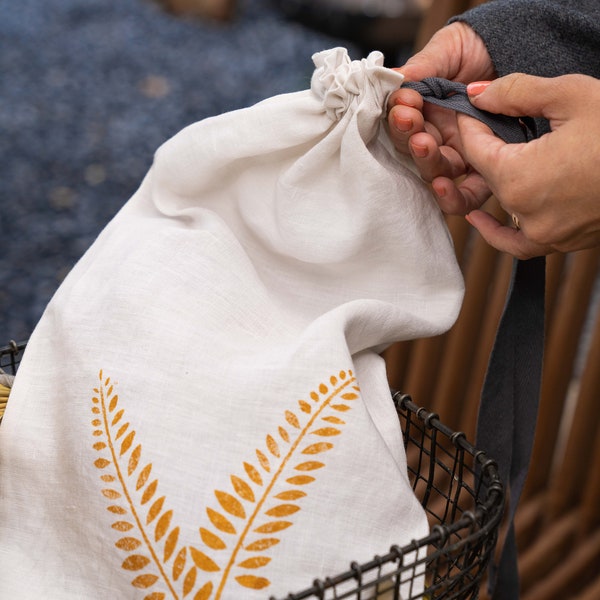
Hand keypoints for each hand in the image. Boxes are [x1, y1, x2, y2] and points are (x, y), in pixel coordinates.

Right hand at [387, 22, 494, 200]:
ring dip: (426, 161)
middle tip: (409, 119)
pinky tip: (443, 187)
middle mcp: (441, 139)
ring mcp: (463, 156)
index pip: (404, 128)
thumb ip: (422, 67)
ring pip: (437, 173)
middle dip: (408, 137)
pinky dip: (453, 197)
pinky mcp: (487, 170)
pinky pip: (469, 194)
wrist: (518, 45)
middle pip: (416, 154)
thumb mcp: (447, 50)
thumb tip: (392, 78)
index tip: (402, 102)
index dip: (399, 120)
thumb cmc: (478, 48)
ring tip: (424, 143)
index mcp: (425, 115)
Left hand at [456, 73, 599, 257]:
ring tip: (487, 160)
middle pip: (486, 176)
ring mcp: (544, 232)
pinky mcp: (562, 242)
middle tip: (485, 123)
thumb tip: (478, 95)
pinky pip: (518, 244)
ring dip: (491, 183)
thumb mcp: (572, 95)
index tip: (469, 108)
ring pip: (500, 206)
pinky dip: (499, 233)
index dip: (469, 124)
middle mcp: (525, 211)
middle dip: (483, 148)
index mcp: (519, 177)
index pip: (474, 149)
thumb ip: (517, 92)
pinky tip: (484, 219)